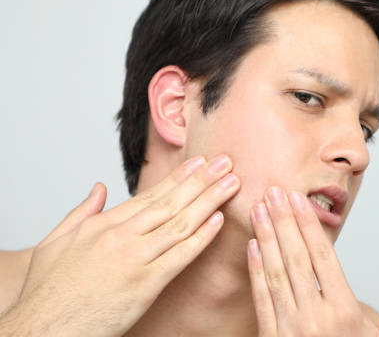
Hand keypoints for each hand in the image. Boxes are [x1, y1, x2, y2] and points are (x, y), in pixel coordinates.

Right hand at [0, 154, 239, 336]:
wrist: (42, 328)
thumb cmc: (47, 290)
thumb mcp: (54, 241)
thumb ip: (81, 211)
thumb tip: (99, 187)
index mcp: (103, 224)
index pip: (150, 195)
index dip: (179, 178)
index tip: (200, 163)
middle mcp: (121, 237)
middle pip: (171, 202)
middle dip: (202, 180)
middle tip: (226, 162)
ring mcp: (135, 260)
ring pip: (180, 223)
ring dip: (210, 201)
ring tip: (232, 184)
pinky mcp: (144, 286)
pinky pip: (180, 256)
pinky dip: (201, 237)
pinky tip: (219, 221)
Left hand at [247, 187, 378, 335]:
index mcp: (345, 312)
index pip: (322, 257)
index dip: (307, 225)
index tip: (296, 199)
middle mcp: (315, 318)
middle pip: (295, 259)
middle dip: (283, 222)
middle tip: (273, 191)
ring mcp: (291, 330)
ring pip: (275, 275)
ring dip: (265, 239)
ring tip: (259, 210)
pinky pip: (262, 301)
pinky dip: (255, 272)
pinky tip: (251, 248)